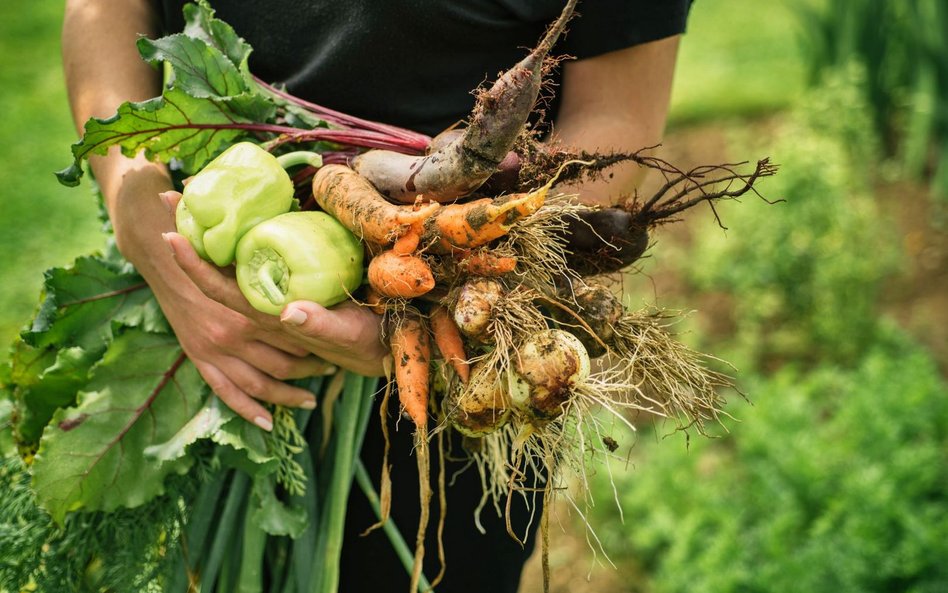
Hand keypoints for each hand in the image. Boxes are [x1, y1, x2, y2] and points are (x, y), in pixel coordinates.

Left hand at [160, 190, 387, 383]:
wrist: (379, 348)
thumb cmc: (363, 341)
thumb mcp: (347, 334)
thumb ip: (320, 326)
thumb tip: (289, 312)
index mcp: (268, 315)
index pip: (221, 288)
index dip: (194, 264)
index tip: (169, 234)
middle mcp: (263, 304)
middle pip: (215, 268)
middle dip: (191, 233)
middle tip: (168, 197)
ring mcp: (274, 293)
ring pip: (230, 263)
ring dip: (206, 233)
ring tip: (188, 200)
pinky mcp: (289, 284)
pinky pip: (253, 260)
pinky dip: (236, 238)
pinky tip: (231, 217)